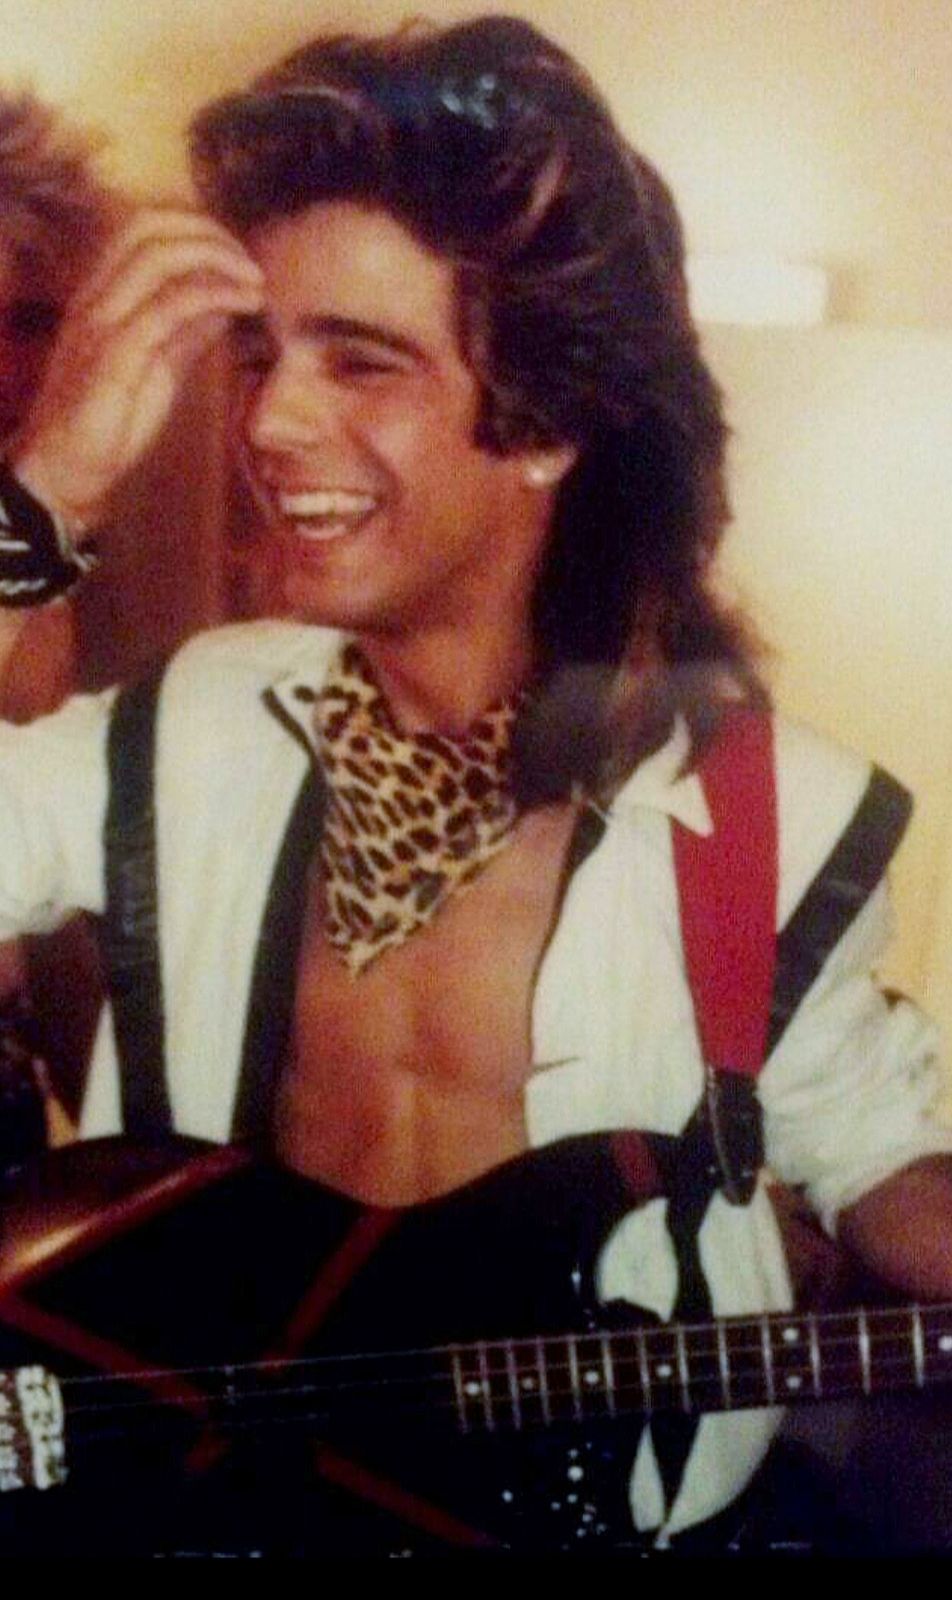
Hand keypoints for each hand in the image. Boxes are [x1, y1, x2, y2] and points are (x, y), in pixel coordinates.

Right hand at [9, 208, 264, 527]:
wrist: (68, 466)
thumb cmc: (112, 418)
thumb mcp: (159, 365)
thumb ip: (188, 331)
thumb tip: (225, 303)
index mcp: (101, 295)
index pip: (143, 229)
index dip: (195, 228)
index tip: (237, 256)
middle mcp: (97, 298)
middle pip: (151, 231)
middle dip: (211, 237)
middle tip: (251, 268)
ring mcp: (102, 323)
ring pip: (158, 259)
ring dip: (218, 262)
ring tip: (255, 284)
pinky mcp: (114, 357)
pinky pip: (166, 308)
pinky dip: (212, 296)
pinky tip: (241, 305)